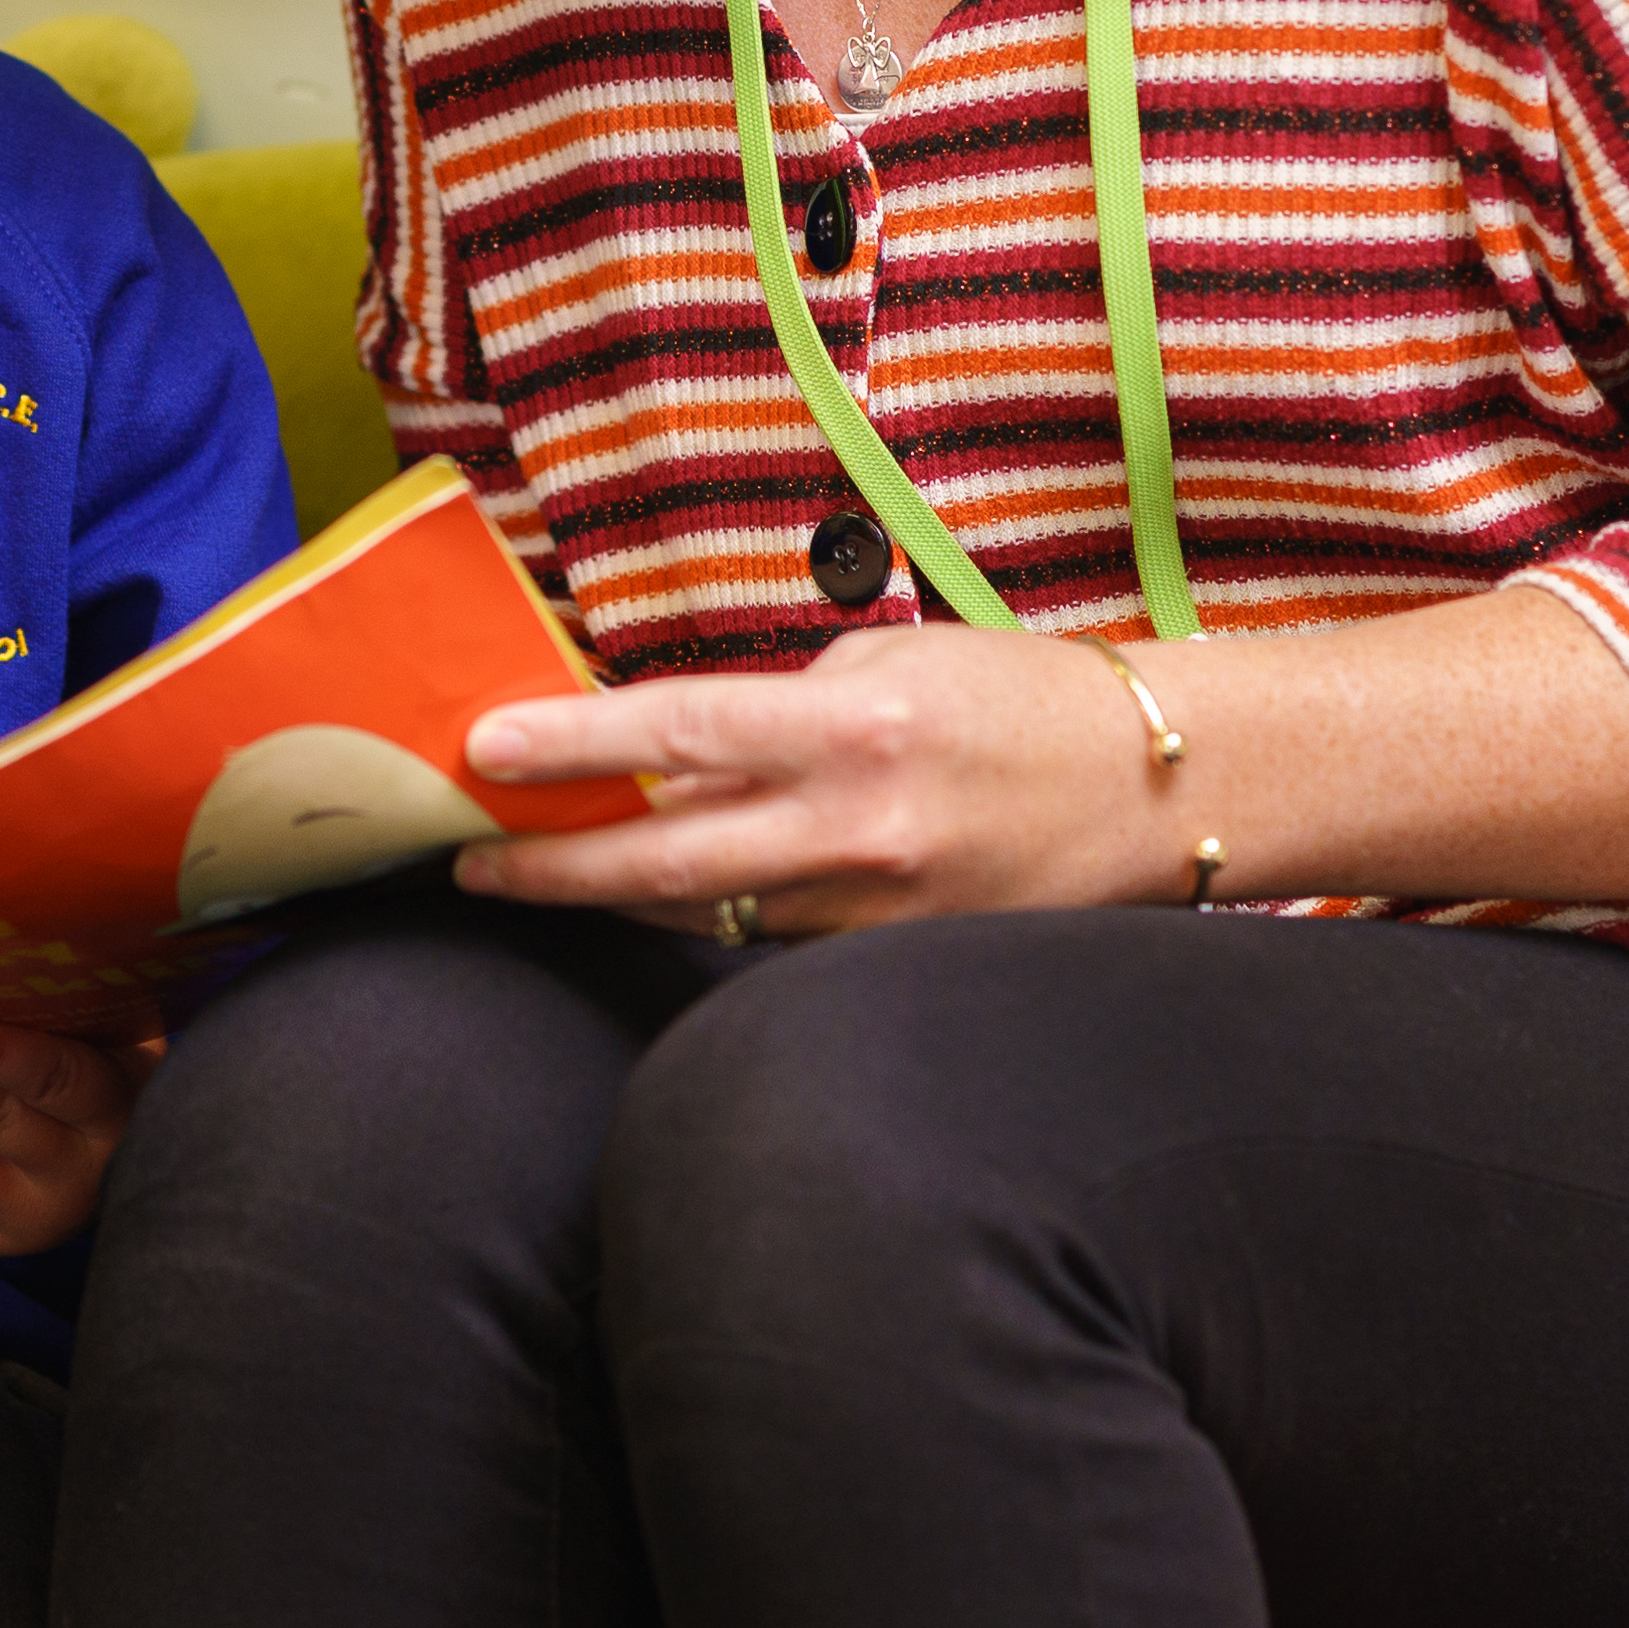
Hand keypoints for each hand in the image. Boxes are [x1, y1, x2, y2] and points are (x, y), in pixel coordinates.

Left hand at [451, 626, 1188, 934]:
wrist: (1157, 791)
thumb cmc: (1021, 705)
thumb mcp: (891, 665)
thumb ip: (775, 712)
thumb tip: (663, 750)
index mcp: (855, 729)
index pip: (677, 734)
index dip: (567, 744)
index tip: (482, 748)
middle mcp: (858, 831)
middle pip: (662, 862)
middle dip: (550, 867)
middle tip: (471, 862)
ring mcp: (875, 913)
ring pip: (705, 913)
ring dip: (620, 893)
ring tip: (545, 870)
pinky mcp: (892, 962)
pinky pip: (772, 941)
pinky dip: (713, 915)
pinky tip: (671, 894)